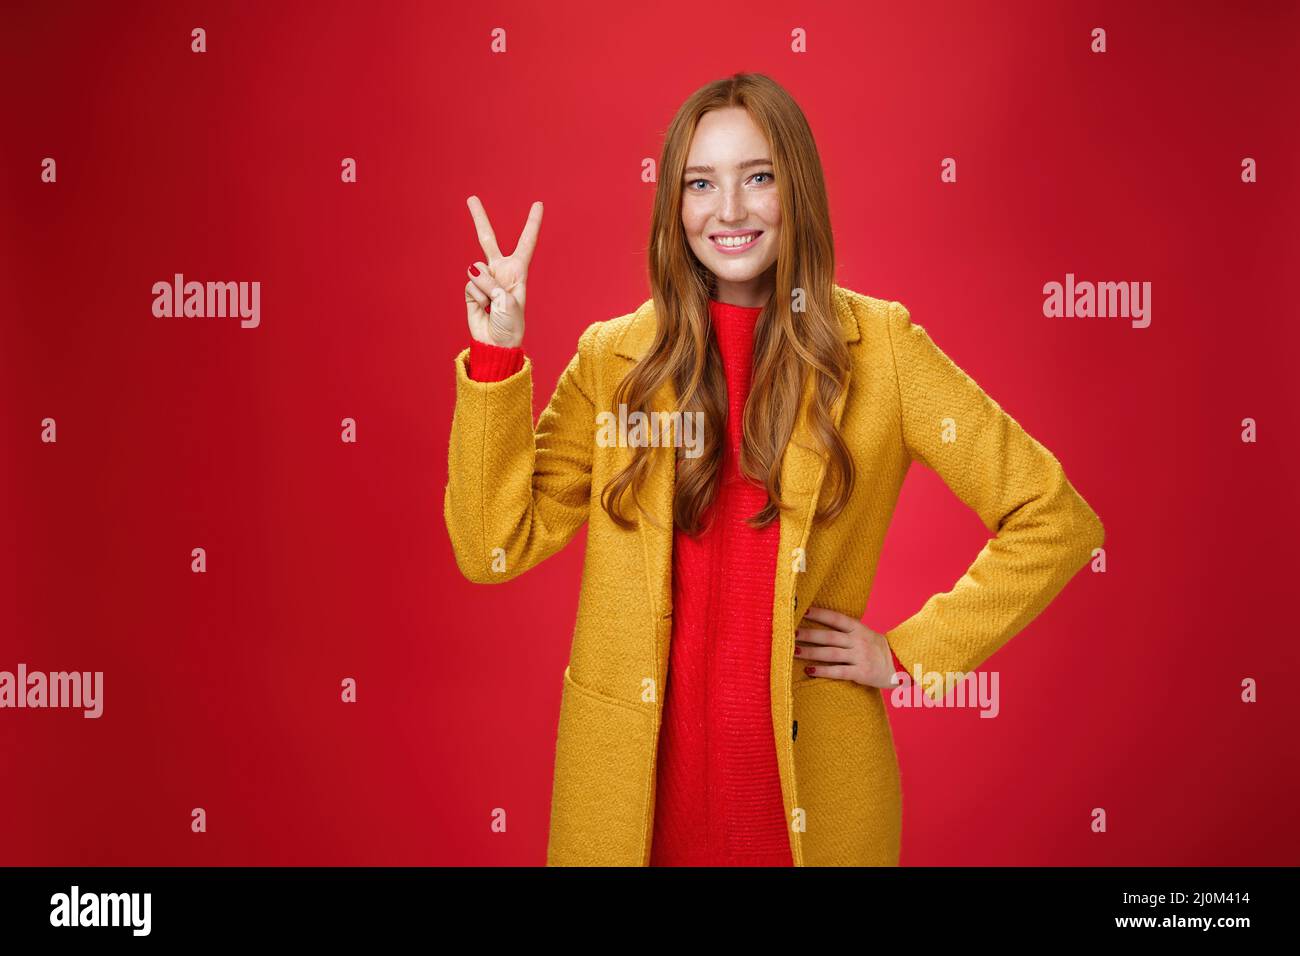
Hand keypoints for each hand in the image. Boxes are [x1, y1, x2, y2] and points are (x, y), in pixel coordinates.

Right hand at [464, 195, 542, 348]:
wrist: (496, 343)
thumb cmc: (510, 325)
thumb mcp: (508, 303)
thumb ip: (490, 283)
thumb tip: (471, 269)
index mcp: (517, 272)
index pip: (526, 243)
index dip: (532, 224)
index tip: (538, 204)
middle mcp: (499, 272)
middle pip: (488, 240)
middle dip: (479, 219)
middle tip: (471, 198)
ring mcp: (484, 280)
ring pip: (476, 270)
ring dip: (484, 288)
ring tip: (492, 305)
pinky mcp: (471, 290)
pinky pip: (469, 285)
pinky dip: (476, 297)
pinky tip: (482, 308)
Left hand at [795, 606, 904, 689]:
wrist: (900, 665)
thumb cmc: (876, 649)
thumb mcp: (864, 634)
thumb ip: (845, 630)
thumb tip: (818, 624)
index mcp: (858, 628)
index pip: (836, 618)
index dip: (819, 614)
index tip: (802, 611)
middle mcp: (858, 641)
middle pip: (829, 636)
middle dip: (809, 634)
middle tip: (791, 633)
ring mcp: (860, 657)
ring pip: (831, 653)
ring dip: (810, 652)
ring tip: (794, 651)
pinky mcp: (861, 673)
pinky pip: (839, 671)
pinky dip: (823, 671)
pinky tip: (809, 670)